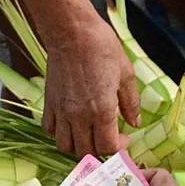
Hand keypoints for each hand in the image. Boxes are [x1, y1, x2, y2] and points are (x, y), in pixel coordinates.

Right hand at [41, 19, 140, 157]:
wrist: (72, 32)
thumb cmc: (101, 47)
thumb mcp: (126, 73)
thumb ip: (131, 103)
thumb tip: (135, 123)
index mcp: (102, 110)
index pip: (107, 148)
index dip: (118, 149)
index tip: (124, 139)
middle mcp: (79, 116)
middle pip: (86, 152)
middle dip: (100, 151)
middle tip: (109, 138)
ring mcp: (61, 112)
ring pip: (65, 147)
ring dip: (78, 147)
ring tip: (89, 135)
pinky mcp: (49, 104)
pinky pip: (49, 130)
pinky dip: (59, 133)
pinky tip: (70, 124)